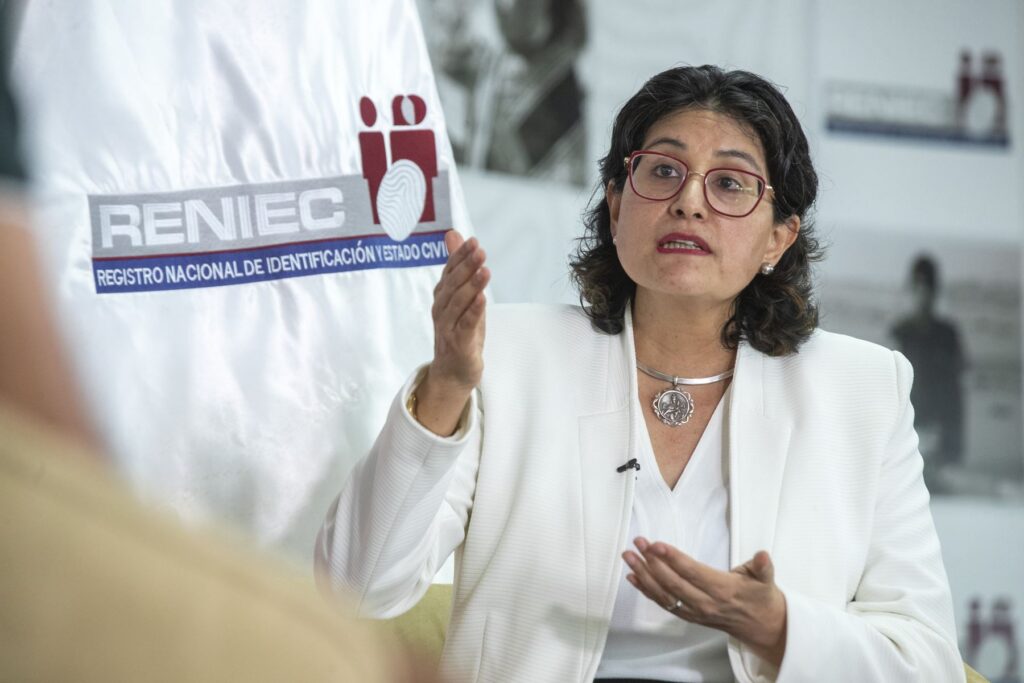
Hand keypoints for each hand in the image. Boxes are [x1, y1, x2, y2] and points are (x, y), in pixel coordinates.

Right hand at [416, 231, 489, 435]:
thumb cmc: (459, 330)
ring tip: (485, 271)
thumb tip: (454, 233)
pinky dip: (473, 312)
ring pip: (458, 304)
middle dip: (466, 267)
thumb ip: (458, 265)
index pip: (449, 271)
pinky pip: (466, 325)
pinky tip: (482, 299)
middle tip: (480, 251)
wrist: (453, 371)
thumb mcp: (462, 296)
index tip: (472, 241)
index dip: (460, 256)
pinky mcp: (458, 343)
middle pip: (453, 285)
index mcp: (442, 296)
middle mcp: (441, 310)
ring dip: (471, 286)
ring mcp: (448, 327)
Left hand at [622, 537, 787, 668]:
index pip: (692, 572)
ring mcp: (695, 612)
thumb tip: (763, 556)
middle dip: (652, 562)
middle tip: (638, 542)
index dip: (673, 559)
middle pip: (673, 583)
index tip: (656, 544)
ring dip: (643, 574)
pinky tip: (633, 576)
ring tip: (629, 556)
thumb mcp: (766, 579)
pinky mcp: (689, 616)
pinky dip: (646, 590)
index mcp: (723, 590)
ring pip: (664, 594)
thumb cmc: (760, 597)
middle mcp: (706, 603)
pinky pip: (664, 603)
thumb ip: (763, 567)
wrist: (761, 627)